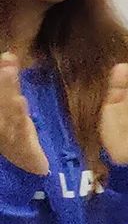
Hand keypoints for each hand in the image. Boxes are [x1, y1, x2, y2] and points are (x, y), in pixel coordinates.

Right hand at [0, 53, 47, 176]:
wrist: (29, 168)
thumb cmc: (18, 134)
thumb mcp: (14, 109)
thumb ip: (10, 84)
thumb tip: (8, 56)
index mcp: (0, 113)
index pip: (0, 92)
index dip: (1, 74)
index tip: (7, 56)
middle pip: (0, 98)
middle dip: (2, 80)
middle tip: (7, 57)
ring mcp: (6, 133)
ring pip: (6, 109)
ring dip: (7, 89)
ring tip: (9, 70)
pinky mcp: (21, 144)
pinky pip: (19, 128)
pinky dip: (19, 114)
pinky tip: (21, 101)